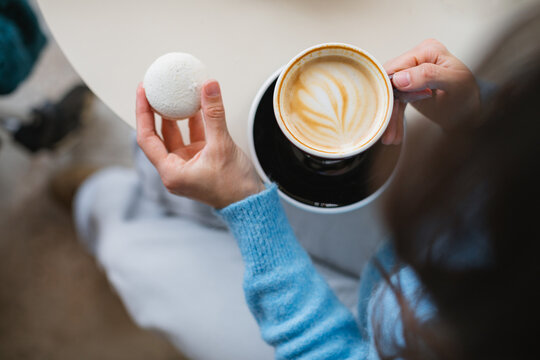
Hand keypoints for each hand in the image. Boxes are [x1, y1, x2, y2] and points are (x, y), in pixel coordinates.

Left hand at [136, 80, 264, 208]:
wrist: (250, 203)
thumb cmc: (234, 187)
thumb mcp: (222, 146)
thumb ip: (214, 115)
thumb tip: (208, 87)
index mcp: (171, 172)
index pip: (147, 138)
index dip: (143, 113)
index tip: (144, 93)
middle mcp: (175, 170)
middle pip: (157, 136)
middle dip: (155, 112)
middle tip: (154, 90)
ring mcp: (187, 166)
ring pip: (175, 136)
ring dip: (175, 116)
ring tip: (174, 96)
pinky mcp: (199, 162)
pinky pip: (191, 138)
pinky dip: (193, 123)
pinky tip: (196, 107)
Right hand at [381, 39, 480, 144]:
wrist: (471, 113)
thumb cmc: (467, 96)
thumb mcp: (454, 83)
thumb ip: (428, 75)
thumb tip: (399, 78)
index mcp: (427, 51)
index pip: (396, 68)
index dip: (389, 89)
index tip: (386, 111)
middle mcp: (417, 58)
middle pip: (389, 82)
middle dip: (388, 107)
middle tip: (386, 131)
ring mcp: (411, 73)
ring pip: (390, 94)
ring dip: (389, 117)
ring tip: (390, 137)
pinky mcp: (408, 87)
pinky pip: (395, 101)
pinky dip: (394, 117)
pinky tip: (394, 132)